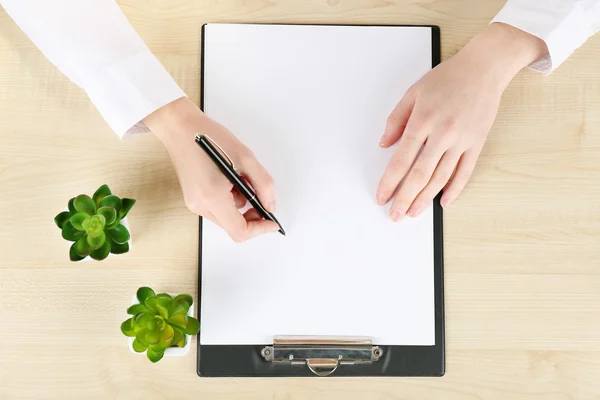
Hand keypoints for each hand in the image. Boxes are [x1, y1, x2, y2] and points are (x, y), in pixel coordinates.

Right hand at [144, 98, 278, 241]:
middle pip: (233, 226)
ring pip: (226, 217)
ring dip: (240, 203)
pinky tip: (229, 178)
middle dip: (251, 214)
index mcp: (212, 197)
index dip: (260, 228)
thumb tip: (270, 204)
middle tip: (259, 194)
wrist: (179, 127)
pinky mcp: (193, 198)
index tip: (272, 221)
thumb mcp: (245, 157)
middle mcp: (200, 205)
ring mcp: (194, 203)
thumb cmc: (209, 137)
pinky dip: (229, 199)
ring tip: (240, 178)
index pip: (239, 231)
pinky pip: (217, 208)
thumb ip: (263, 183)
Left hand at [376, 23, 546, 220]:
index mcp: (422, 121)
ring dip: (426, 199)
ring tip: (414, 213)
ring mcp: (461, 140)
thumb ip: (396, 120)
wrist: (484, 67)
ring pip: (441, 177)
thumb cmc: (447, 78)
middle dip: (405, 199)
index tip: (381, 197)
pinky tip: (444, 202)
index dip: (389, 183)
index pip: (401, 160)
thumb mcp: (413, 92)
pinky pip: (465, 172)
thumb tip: (384, 144)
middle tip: (395, 216)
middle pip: (419, 175)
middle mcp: (442, 133)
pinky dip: (454, 189)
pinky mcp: (477, 143)